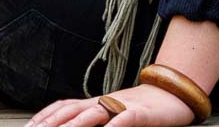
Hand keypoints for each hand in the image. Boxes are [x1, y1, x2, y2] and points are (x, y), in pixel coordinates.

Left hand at [24, 84, 194, 126]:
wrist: (173, 95)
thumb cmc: (142, 111)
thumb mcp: (113, 116)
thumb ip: (93, 121)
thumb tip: (69, 125)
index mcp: (96, 104)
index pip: (64, 107)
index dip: (45, 117)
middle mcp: (105, 102)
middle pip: (72, 110)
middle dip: (51, 123)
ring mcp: (124, 106)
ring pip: (95, 113)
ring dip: (75, 125)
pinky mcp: (144, 114)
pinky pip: (127, 118)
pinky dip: (115, 125)